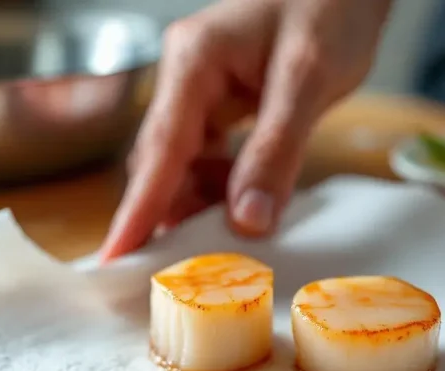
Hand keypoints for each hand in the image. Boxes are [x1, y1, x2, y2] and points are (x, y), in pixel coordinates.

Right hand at [100, 0, 392, 261]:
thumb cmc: (329, 7)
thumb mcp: (307, 79)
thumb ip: (274, 151)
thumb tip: (247, 221)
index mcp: (193, 61)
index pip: (159, 148)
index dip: (138, 208)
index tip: (115, 256)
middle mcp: (185, 79)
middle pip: (162, 161)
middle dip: (166, 213)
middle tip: (169, 270)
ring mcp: (200, 92)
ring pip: (183, 164)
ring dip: (198, 204)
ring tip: (215, 243)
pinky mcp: (220, 105)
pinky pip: (208, 157)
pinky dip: (220, 188)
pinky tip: (239, 207)